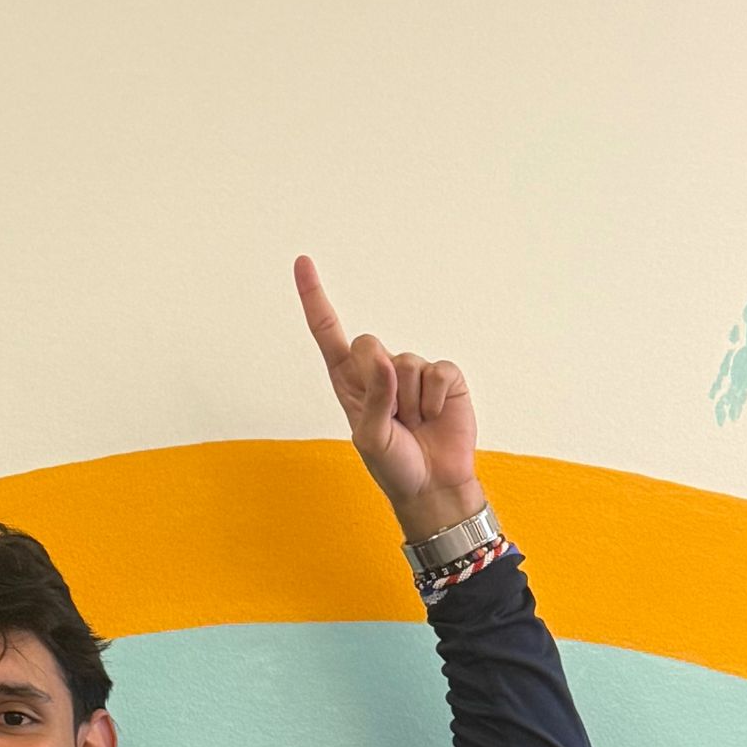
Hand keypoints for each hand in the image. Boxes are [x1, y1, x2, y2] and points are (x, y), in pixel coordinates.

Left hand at [293, 254, 483, 537]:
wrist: (434, 484)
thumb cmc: (393, 463)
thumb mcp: (370, 436)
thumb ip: (373, 396)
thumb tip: (384, 357)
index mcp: (349, 380)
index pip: (328, 331)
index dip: (315, 297)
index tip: (303, 262)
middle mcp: (379, 369)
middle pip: (368, 343)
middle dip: (378, 381)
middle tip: (393, 418)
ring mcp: (412, 371)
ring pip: (405, 363)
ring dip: (410, 402)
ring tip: (415, 424)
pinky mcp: (443, 377)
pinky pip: (439, 372)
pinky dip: (436, 399)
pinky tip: (436, 417)